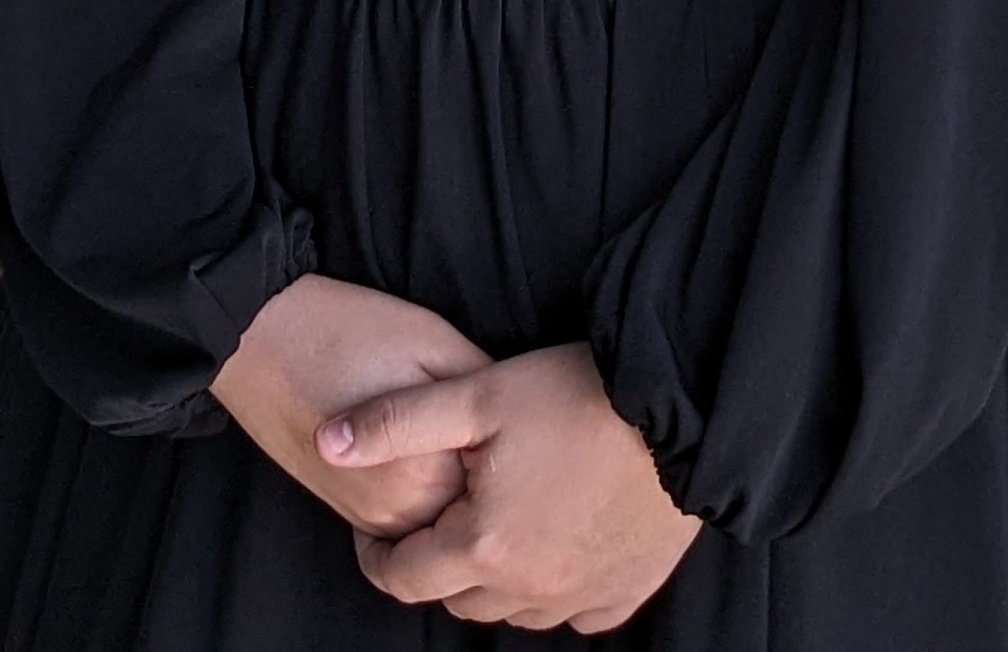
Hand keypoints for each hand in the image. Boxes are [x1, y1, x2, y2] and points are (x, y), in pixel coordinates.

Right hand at [214, 276, 494, 537]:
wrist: (260, 337)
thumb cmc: (350, 331)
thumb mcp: (437, 344)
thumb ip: (485, 394)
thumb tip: (522, 422)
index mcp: (428, 473)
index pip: (504, 486)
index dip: (520, 452)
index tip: (526, 422)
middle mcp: (399, 512)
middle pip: (476, 514)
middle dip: (494, 481)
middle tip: (503, 432)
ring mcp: (368, 518)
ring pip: (441, 523)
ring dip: (460, 493)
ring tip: (465, 439)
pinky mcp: (347, 512)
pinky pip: (407, 524)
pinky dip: (427, 498)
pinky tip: (428, 453)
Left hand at [323, 344, 699, 631]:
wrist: (684, 408)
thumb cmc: (577, 394)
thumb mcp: (477, 394)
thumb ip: (395, 422)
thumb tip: (324, 442)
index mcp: (485, 546)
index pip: (404, 578)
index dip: (378, 555)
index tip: (375, 529)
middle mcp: (531, 588)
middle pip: (457, 598)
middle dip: (437, 563)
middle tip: (442, 513)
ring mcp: (582, 596)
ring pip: (513, 611)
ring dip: (493, 578)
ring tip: (496, 521)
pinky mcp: (627, 590)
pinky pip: (574, 612)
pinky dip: (554, 588)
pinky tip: (554, 543)